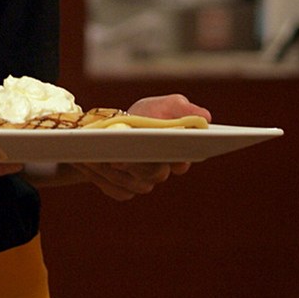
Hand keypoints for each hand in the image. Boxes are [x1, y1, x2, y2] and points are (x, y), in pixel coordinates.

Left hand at [67, 92, 211, 201]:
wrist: (105, 129)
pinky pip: (117, 190)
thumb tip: (205, 118)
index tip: (170, 154)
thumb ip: (181, 108)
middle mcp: (160, 172)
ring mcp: (141, 184)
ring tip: (106, 156)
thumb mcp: (159, 106)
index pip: (182, 162)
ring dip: (119, 168)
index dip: (177, 160)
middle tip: (130, 155)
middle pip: (157, 175)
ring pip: (136, 184)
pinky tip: (93, 164)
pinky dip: (105, 178)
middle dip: (144, 164)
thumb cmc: (139, 117)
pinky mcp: (121, 190)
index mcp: (175, 154)